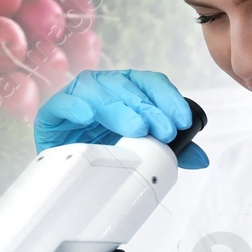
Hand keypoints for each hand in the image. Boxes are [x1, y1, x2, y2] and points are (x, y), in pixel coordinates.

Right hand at [35, 69, 207, 167]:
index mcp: (126, 90)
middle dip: (150, 108)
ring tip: (137, 128)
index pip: (150, 83)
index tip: (183, 121)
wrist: (64, 168)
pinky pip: (62, 104)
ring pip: (98, 91)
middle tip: (164, 131)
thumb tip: (200, 157)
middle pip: (128, 87)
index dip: (168, 98)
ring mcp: (76, 98)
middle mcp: (103, 87)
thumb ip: (170, 150)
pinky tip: (88, 117)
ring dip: (120, 108)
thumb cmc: (102, 151)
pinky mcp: (51, 114)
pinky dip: (75, 107)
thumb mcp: (139, 149)